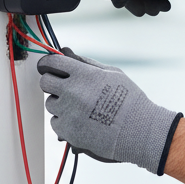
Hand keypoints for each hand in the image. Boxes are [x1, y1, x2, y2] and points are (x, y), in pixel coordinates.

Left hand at [37, 49, 182, 174]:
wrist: (139, 131)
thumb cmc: (129, 100)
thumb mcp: (112, 74)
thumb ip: (85, 63)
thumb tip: (65, 52)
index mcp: (84, 74)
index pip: (52, 62)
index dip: (48, 64)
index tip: (48, 67)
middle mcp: (73, 92)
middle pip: (45, 82)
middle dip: (53, 83)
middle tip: (66, 88)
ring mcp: (69, 113)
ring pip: (50, 103)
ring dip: (61, 104)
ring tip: (81, 108)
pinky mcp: (68, 131)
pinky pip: (55, 122)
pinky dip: (64, 122)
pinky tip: (81, 121)